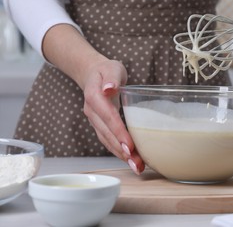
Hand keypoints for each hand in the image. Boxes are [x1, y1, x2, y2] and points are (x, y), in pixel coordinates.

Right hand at [82, 59, 144, 174]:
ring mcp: (94, 121)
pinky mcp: (99, 126)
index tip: (130, 146)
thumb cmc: (106, 70)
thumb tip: (108, 89)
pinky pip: (108, 140)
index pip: (108, 117)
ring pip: (107, 141)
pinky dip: (119, 151)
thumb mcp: (112, 68)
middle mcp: (92, 112)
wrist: (93, 74)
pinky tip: (131, 160)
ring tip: (137, 166)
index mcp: (94, 97)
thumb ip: (111, 78)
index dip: (118, 132)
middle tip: (137, 163)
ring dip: (121, 155)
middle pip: (107, 134)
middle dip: (122, 150)